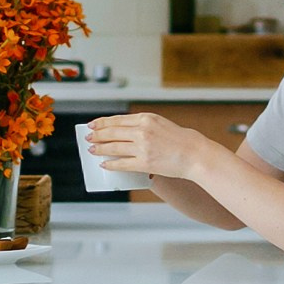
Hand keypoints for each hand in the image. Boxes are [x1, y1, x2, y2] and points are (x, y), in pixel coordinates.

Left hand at [86, 111, 213, 185]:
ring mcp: (142, 147)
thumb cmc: (180, 139)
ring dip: (100, 149)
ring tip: (92, 150)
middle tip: (88, 137)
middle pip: (112, 132)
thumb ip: (142, 125)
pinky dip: (111, 164)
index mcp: (146, 118)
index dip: (102, 123)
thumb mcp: (160, 123)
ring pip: (113, 147)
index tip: (92, 125)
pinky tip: (104, 164)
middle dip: (97, 135)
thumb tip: (122, 132)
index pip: (117, 120)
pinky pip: (122, 164)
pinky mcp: (144, 163)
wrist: (195, 154)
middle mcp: (142, 130)